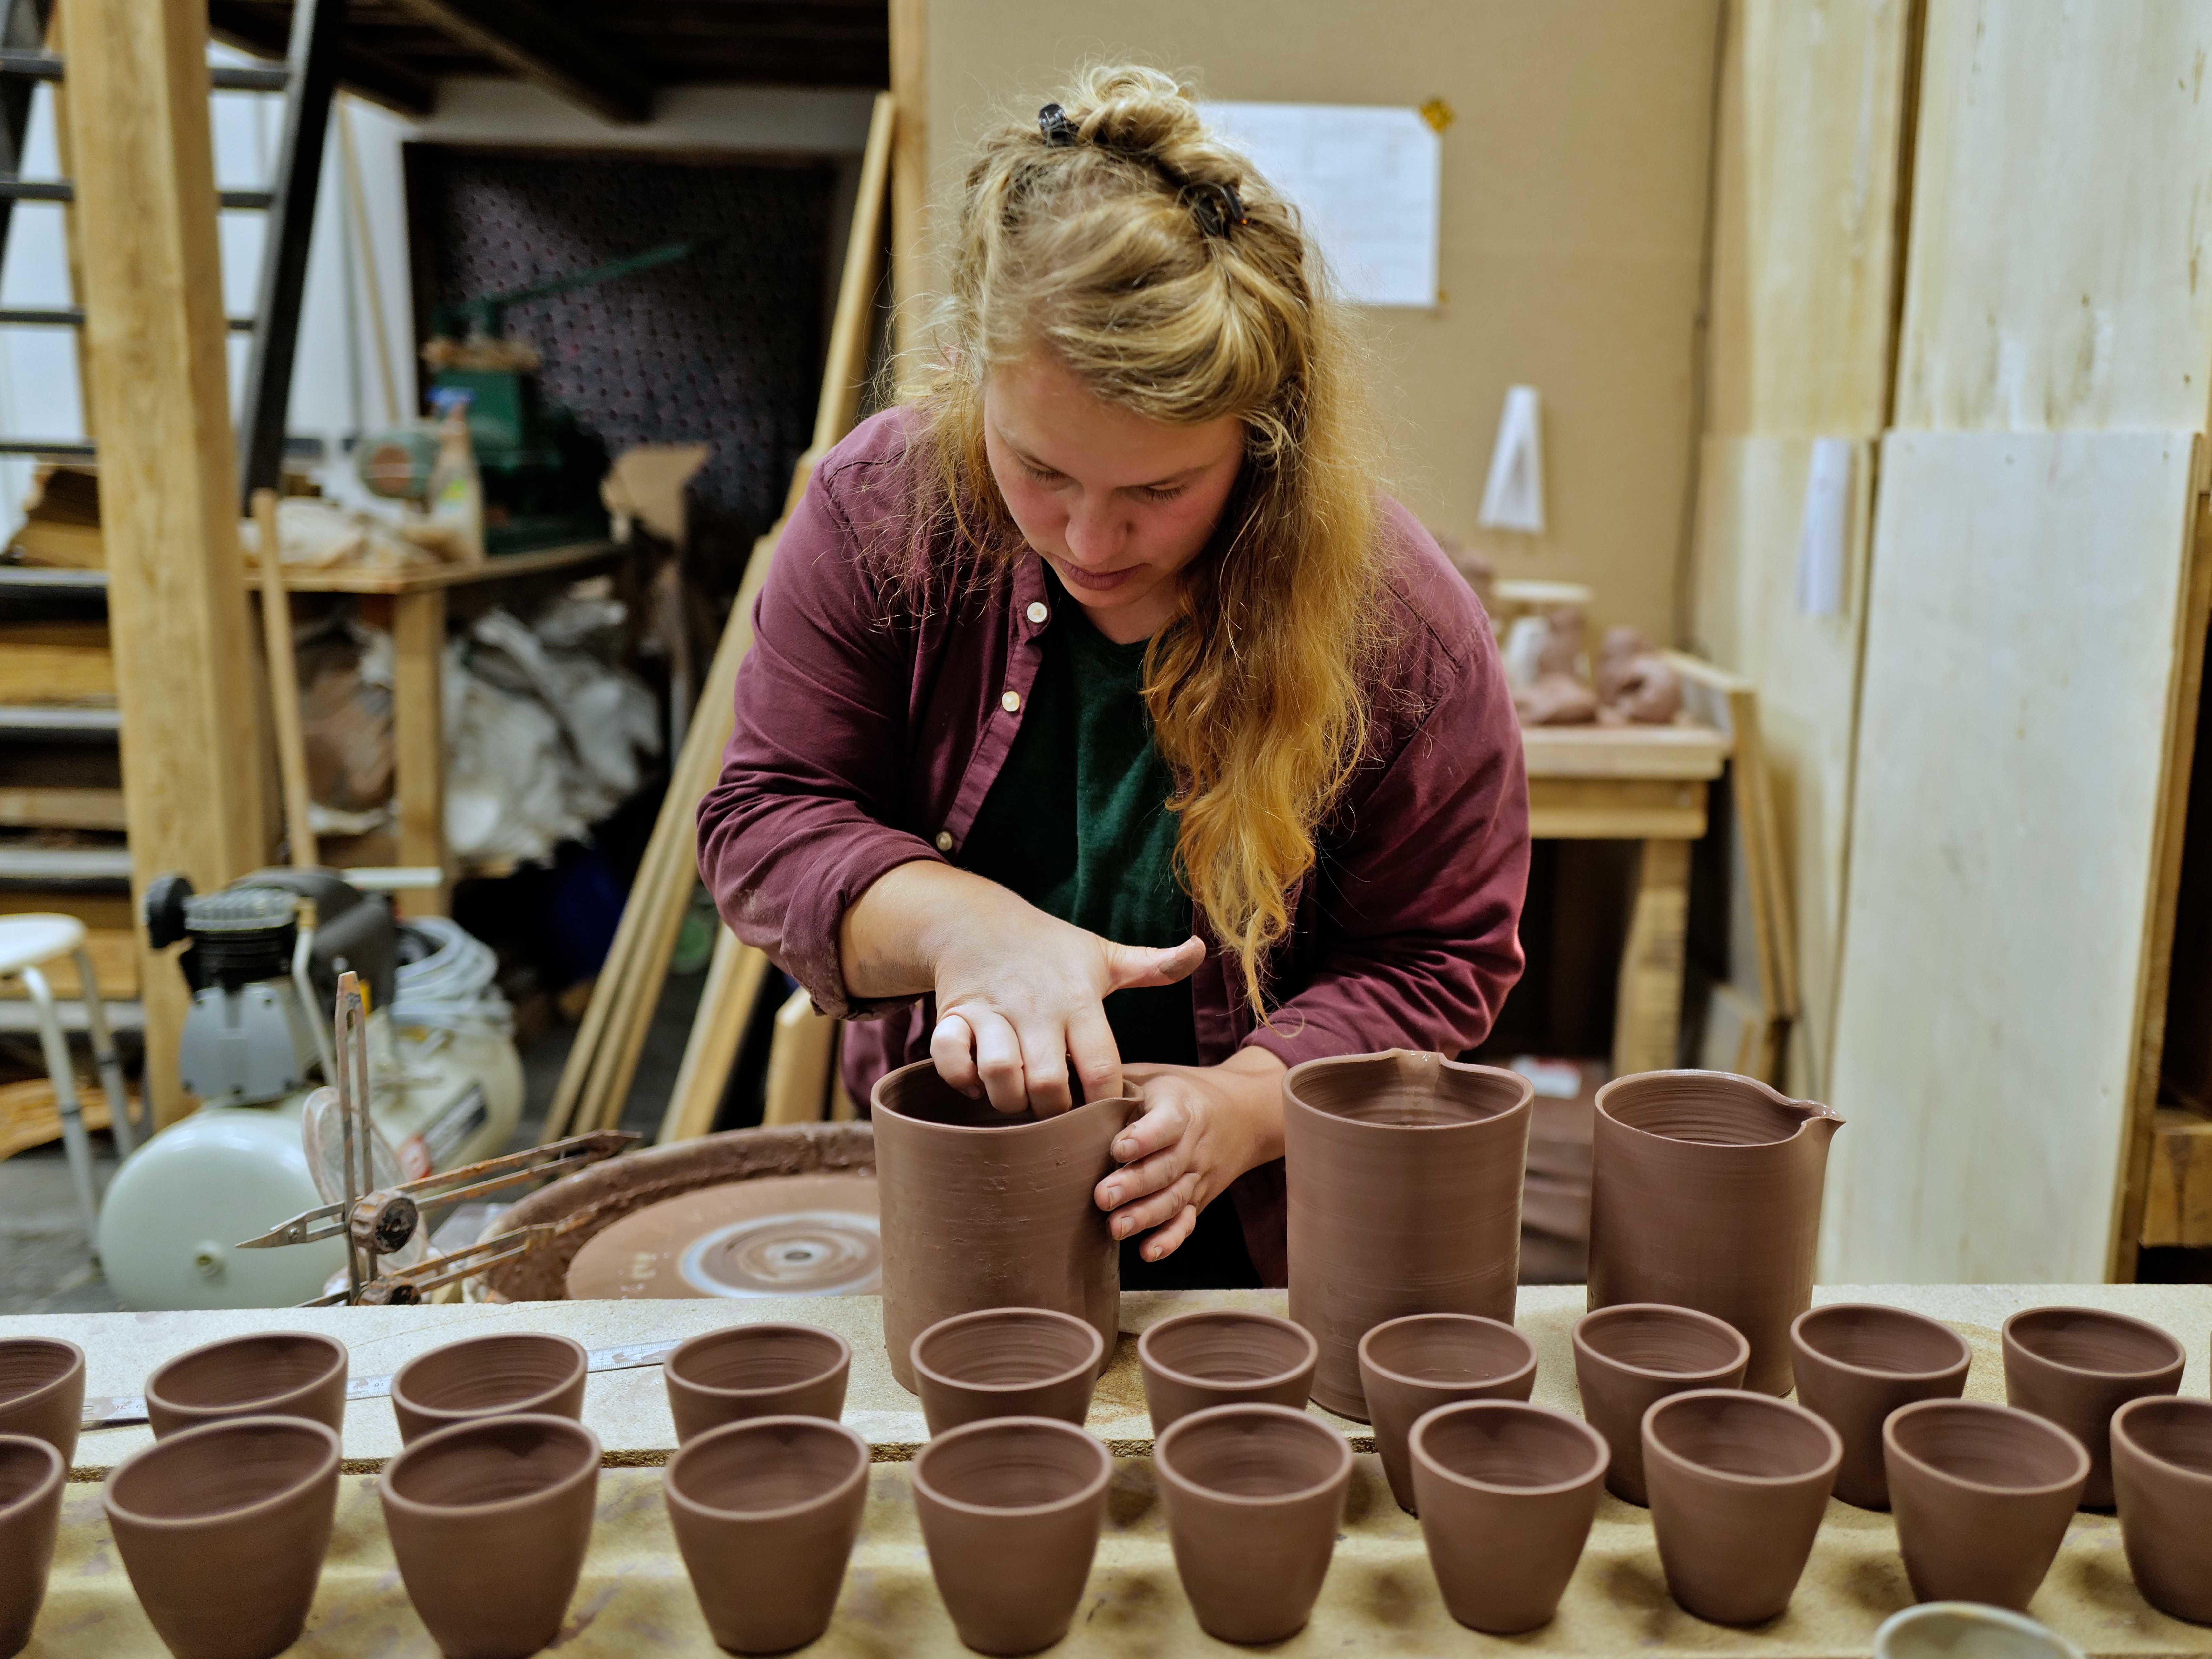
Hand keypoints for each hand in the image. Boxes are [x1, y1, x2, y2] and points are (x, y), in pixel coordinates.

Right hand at [841, 862, 1203, 1115]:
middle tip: (1056, 1115)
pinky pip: (950, 1058)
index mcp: (1078, 998)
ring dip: (1008, 1099)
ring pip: (998, 1073)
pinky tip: (977, 1081)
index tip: (1106, 1114)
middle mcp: (1034, 1005)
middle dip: (1053, 1112)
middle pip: (1047, 1081)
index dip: (1105, 1100)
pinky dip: (960, 1078)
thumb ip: (1152, 965)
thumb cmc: (1049, 949)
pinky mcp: (952, 1015)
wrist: (974, 921)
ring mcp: (990, 1010)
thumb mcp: (1102, 955)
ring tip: (1019, 1100)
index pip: (1100, 1064)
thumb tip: (1200, 949)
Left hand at [1093, 1048, 1287, 1260]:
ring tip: (1115, 1228)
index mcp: (1181, 1108)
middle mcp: (1193, 1145)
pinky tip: (1147, 1252)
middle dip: (1134, 1185)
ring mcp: (1197, 1175)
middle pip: (1166, 1168)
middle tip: (1101, 1197)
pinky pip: (1187, 1223)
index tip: (1118, 1149)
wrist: (1244, 1113)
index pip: (1166, 1124)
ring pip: (1174, 1199)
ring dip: (1145, 1216)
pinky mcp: (1199, 1199)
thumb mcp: (1154, 1075)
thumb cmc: (1181, 1092)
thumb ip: (1116, 1080)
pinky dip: (1169, 1240)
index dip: (1144, 1137)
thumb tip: (1064, 1080)